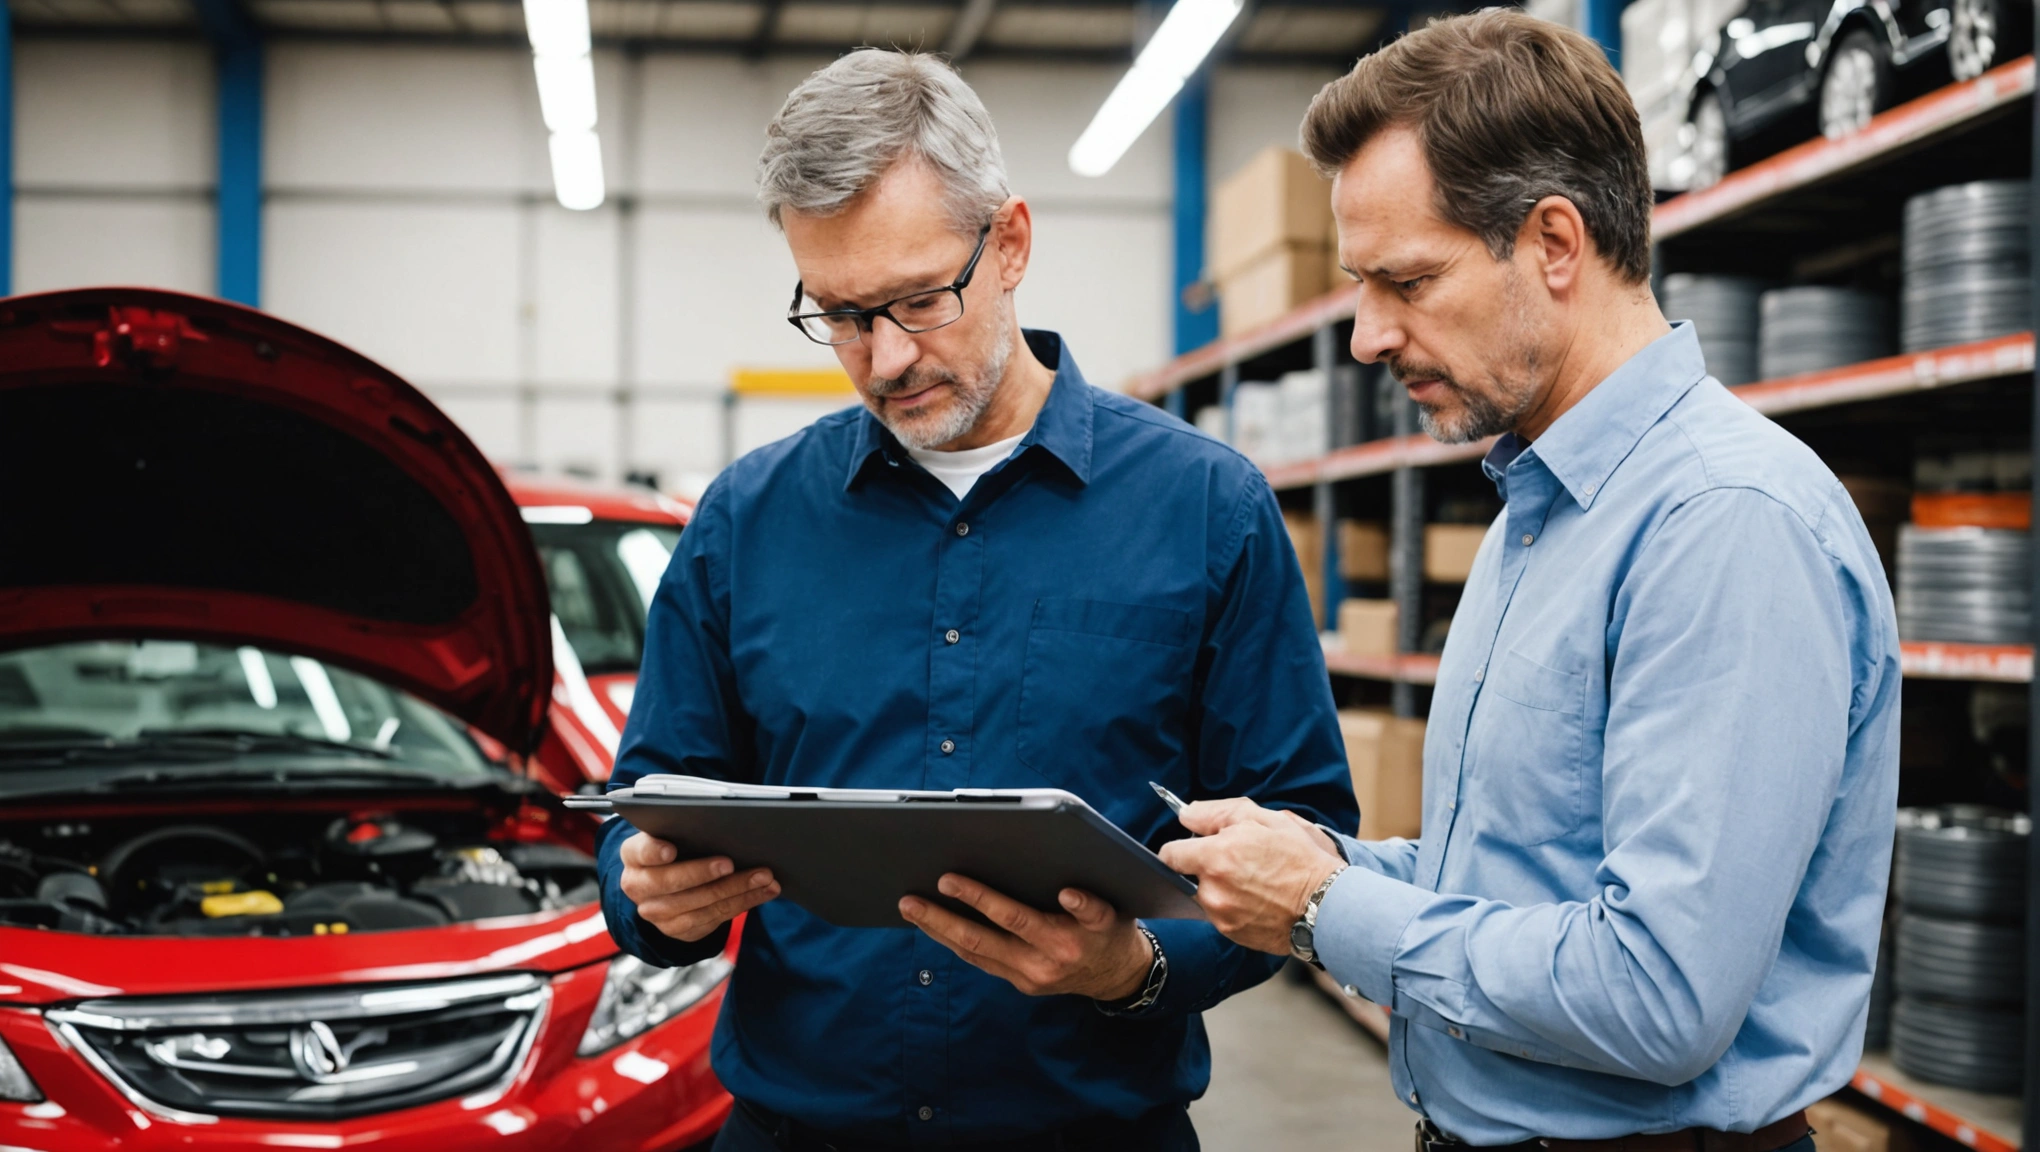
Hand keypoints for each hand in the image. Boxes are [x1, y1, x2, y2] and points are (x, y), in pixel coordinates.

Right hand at [619, 831, 779, 942]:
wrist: (664, 884)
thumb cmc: (675, 847)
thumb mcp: (671, 834)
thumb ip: (684, 828)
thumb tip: (725, 821)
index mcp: (634, 855)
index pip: (641, 852)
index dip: (654, 852)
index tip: (670, 849)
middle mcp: (639, 887)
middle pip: (672, 883)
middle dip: (704, 873)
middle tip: (732, 863)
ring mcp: (657, 913)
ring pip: (700, 905)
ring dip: (737, 891)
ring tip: (764, 878)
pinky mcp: (680, 930)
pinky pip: (714, 919)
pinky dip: (743, 903)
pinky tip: (763, 891)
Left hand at [898, 875, 1152, 1000]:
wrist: (1119, 976)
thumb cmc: (1109, 930)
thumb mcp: (1111, 912)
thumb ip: (1088, 902)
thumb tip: (1066, 892)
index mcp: (1064, 940)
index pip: (1014, 917)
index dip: (983, 901)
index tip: (949, 881)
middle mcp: (1041, 963)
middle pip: (981, 939)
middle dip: (942, 917)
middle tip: (911, 898)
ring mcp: (1027, 977)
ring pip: (973, 953)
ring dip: (938, 930)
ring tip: (910, 907)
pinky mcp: (1020, 983)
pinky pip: (979, 961)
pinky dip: (952, 942)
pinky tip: (932, 925)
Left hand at [1158, 799, 1344, 954]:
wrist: (1328, 905)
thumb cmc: (1300, 858)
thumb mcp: (1264, 820)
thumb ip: (1217, 814)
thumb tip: (1185, 816)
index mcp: (1216, 856)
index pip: (1169, 854)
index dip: (1181, 848)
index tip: (1194, 846)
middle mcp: (1212, 889)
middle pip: (1187, 876)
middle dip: (1205, 866)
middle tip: (1238, 862)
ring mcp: (1221, 915)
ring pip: (1205, 895)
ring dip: (1219, 887)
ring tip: (1253, 882)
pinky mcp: (1231, 933)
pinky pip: (1220, 914)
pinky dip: (1232, 906)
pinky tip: (1257, 899)